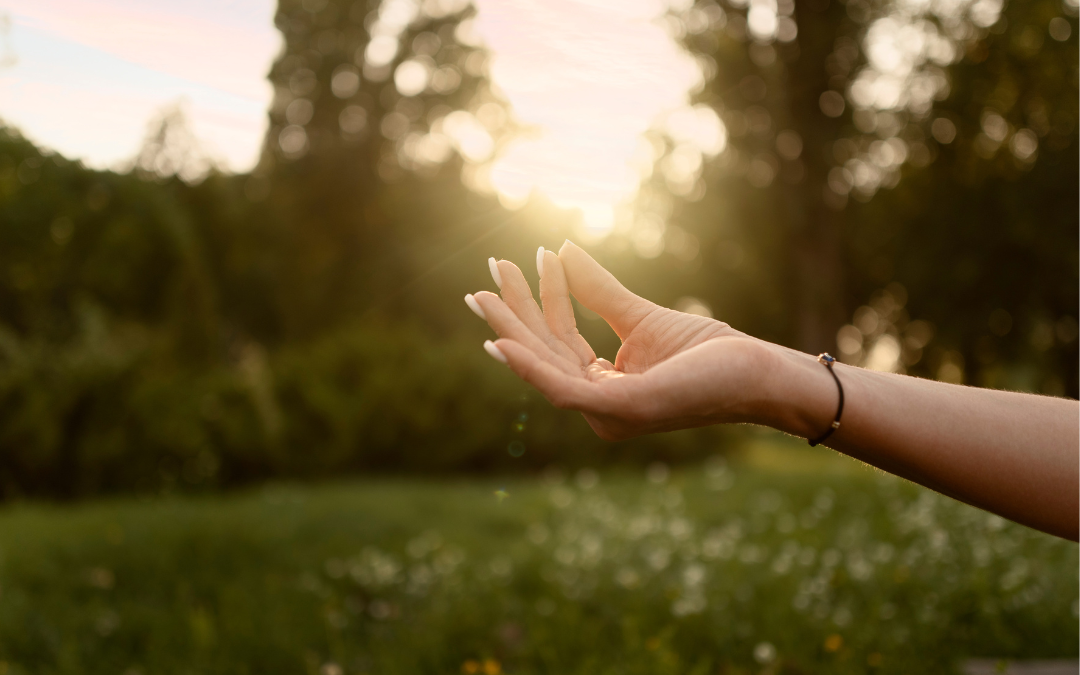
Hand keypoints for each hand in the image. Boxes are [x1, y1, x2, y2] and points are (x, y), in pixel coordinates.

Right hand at [465, 241, 772, 439]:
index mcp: (603, 389)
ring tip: (484, 292)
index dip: (541, 298)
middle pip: (545, 351)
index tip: (532, 255)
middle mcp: (598, 408)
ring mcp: (607, 414)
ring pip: (545, 366)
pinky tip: (501, 341)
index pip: (560, 340)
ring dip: (512, 328)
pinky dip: (528, 367)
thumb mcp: (640, 316)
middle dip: (513, 312)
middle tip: (489, 269)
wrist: (756, 372)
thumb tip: (560, 249)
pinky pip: (561, 389)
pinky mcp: (620, 410)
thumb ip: (598, 290)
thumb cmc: (708, 353)